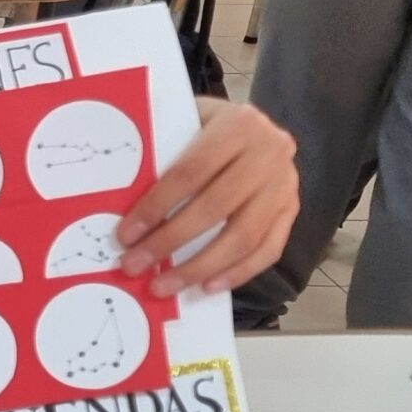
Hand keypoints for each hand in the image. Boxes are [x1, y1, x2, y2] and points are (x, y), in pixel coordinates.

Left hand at [118, 98, 297, 297]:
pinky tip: (207, 287)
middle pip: (215, 207)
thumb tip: (120, 205)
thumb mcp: (185, 124)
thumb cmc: (205, 128)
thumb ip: (163, 155)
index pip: (190, 172)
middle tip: (134, 266)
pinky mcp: (292, 209)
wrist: (253, 125)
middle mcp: (270, 152)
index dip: (156, 206)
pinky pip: (269, 249)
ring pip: (244, 235)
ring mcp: (286, 184)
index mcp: (238, 124)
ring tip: (165, 285)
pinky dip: (238, 273)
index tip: (125, 235)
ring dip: (200, 267)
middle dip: (170, 242)